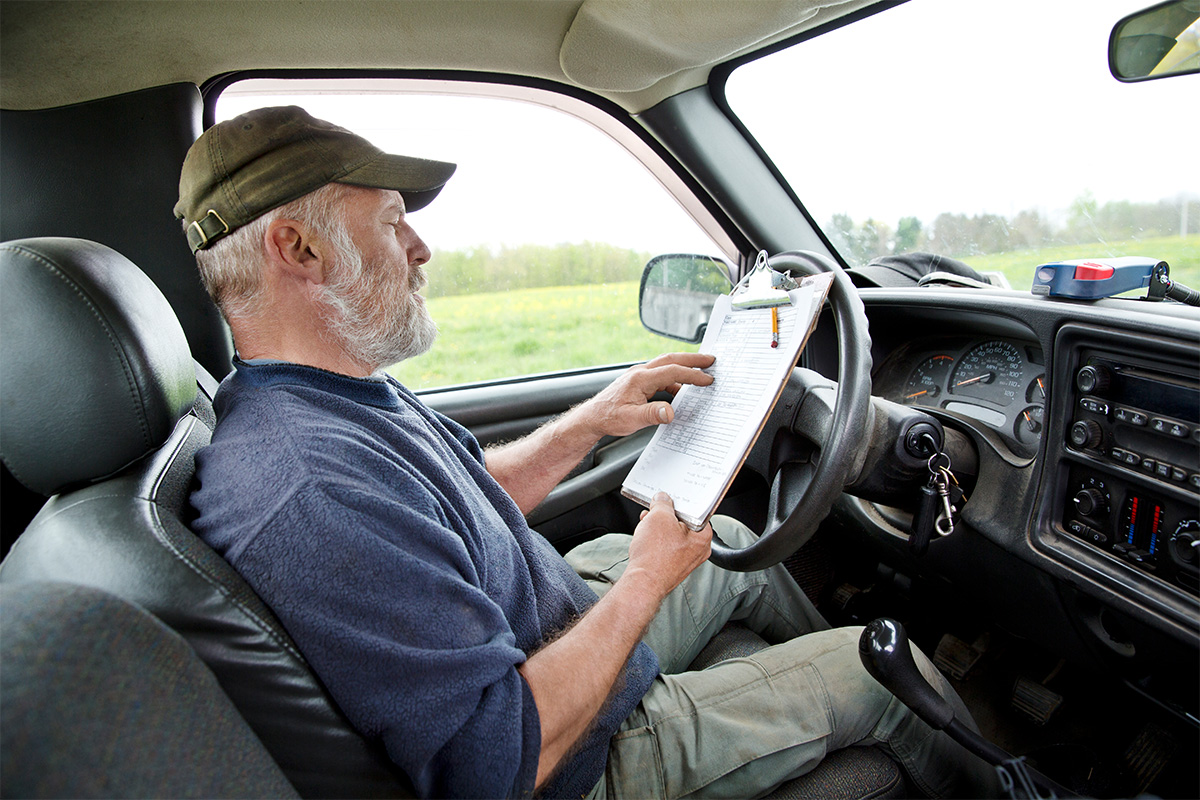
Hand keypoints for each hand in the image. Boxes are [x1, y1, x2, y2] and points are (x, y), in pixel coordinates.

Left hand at [577, 352, 714, 438]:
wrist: (592, 417)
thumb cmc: (608, 417)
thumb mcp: (630, 420)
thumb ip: (651, 415)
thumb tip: (669, 412)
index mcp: (639, 378)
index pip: (671, 371)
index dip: (692, 375)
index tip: (707, 379)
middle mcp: (640, 373)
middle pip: (671, 359)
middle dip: (693, 359)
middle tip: (711, 360)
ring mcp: (639, 376)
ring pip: (666, 366)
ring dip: (684, 368)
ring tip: (701, 374)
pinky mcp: (639, 382)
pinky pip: (661, 376)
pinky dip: (675, 380)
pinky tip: (681, 391)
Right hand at [627, 493, 712, 598]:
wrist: (642, 583)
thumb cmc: (655, 556)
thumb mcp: (659, 517)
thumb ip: (662, 503)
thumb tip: (662, 499)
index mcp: (703, 535)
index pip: (694, 510)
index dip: (679, 501)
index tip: (669, 497)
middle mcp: (698, 549)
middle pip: (682, 522)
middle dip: (665, 515)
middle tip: (654, 510)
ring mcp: (686, 559)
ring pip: (673, 534)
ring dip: (658, 526)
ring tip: (646, 523)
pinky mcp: (673, 566)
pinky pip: (666, 546)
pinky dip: (656, 539)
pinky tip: (645, 536)